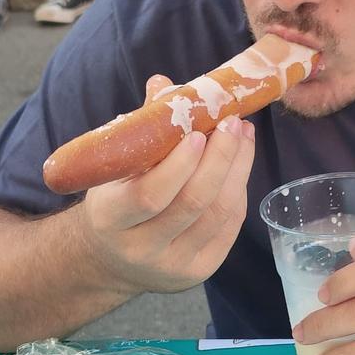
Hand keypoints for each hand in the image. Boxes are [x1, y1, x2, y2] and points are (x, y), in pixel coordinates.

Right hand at [77, 74, 255, 295]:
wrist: (111, 258)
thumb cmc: (114, 199)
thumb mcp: (114, 167)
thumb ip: (141, 130)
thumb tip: (165, 84)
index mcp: (111, 219)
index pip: (149, 194)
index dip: (180, 164)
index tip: (200, 131)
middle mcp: (142, 248)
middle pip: (192, 203)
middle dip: (220, 159)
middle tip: (232, 124)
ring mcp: (174, 265)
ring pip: (218, 214)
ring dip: (237, 169)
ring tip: (243, 135)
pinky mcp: (201, 270)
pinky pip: (229, 226)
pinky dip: (239, 189)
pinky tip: (241, 162)